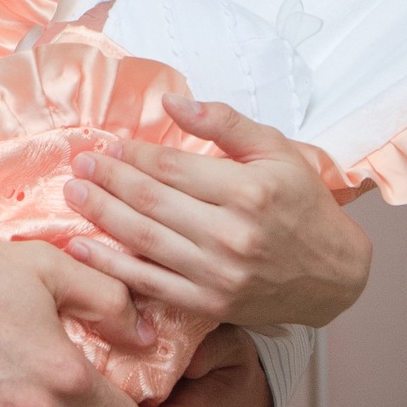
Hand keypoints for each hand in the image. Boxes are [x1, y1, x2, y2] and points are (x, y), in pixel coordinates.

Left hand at [64, 93, 371, 330]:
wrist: (334, 275)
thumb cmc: (303, 204)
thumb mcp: (276, 150)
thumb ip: (224, 123)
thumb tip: (171, 102)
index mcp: (248, 191)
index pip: (172, 168)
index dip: (133, 156)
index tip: (107, 146)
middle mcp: (232, 234)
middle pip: (151, 202)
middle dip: (107, 181)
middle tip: (78, 165)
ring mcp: (218, 274)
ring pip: (143, 241)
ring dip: (101, 216)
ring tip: (72, 195)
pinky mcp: (209, 304)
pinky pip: (149, 283)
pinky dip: (111, 265)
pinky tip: (82, 247)